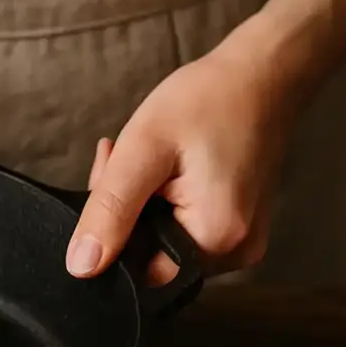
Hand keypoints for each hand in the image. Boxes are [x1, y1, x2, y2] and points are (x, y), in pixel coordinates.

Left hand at [64, 12, 314, 282]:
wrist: (263, 74)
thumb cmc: (207, 101)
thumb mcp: (143, 150)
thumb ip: (109, 211)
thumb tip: (81, 267)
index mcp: (216, 240)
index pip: (138, 272)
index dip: (111, 234)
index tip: (106, 182)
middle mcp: (236, 252)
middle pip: (151, 255)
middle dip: (123, 211)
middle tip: (117, 157)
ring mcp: (242, 241)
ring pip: (164, 239)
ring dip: (140, 202)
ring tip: (140, 153)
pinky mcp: (240, 225)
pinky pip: (186, 227)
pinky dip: (163, 200)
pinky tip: (159, 164)